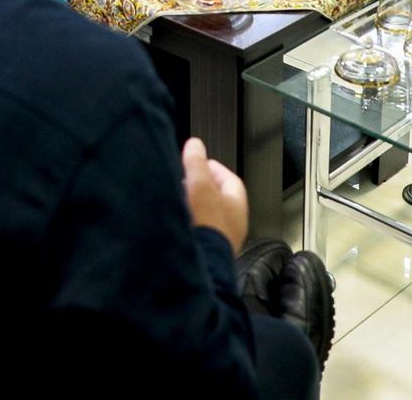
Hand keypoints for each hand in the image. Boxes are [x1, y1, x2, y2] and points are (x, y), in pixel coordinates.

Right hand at [180, 136, 248, 255]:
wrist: (198, 266)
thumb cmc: (205, 229)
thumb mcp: (199, 185)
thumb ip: (196, 163)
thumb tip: (195, 145)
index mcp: (238, 206)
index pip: (229, 179)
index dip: (212, 167)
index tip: (198, 160)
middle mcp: (232, 225)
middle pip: (216, 198)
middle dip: (199, 186)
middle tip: (183, 177)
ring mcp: (219, 240)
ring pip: (205, 215)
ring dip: (191, 205)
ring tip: (175, 198)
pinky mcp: (204, 252)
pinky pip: (196, 231)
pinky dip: (186, 222)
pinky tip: (173, 219)